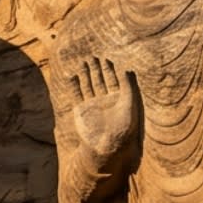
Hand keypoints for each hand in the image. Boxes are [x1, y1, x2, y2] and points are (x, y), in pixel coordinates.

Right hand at [70, 57, 138, 172]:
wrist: (106, 145)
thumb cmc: (123, 128)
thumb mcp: (130, 104)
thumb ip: (128, 86)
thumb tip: (126, 68)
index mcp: (120, 99)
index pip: (114, 79)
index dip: (111, 69)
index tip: (108, 57)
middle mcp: (106, 101)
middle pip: (101, 80)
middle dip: (97, 68)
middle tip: (94, 56)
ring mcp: (93, 105)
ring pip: (89, 85)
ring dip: (86, 73)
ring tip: (84, 62)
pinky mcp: (82, 110)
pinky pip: (77, 94)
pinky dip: (74, 85)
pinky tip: (72, 75)